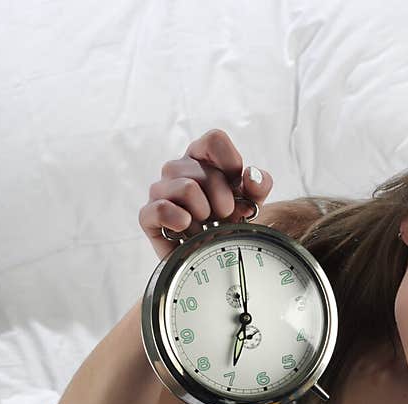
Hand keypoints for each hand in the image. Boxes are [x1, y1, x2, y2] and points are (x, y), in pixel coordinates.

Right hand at [139, 128, 273, 260]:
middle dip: (223, 200)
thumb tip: (253, 175)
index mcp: (201, 159)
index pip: (215, 139)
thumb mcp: (251, 205)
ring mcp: (160, 190)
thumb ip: (258, 186)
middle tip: (224, 217)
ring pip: (186, 188)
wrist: (210, 259)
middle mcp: (178, 169)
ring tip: (205, 226)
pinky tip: (187, 229)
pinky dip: (178, 220)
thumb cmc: (227, 226)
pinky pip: (160, 209)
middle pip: (204, 172)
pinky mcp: (148, 215)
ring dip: (204, 213)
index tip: (237, 187)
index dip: (231, 163)